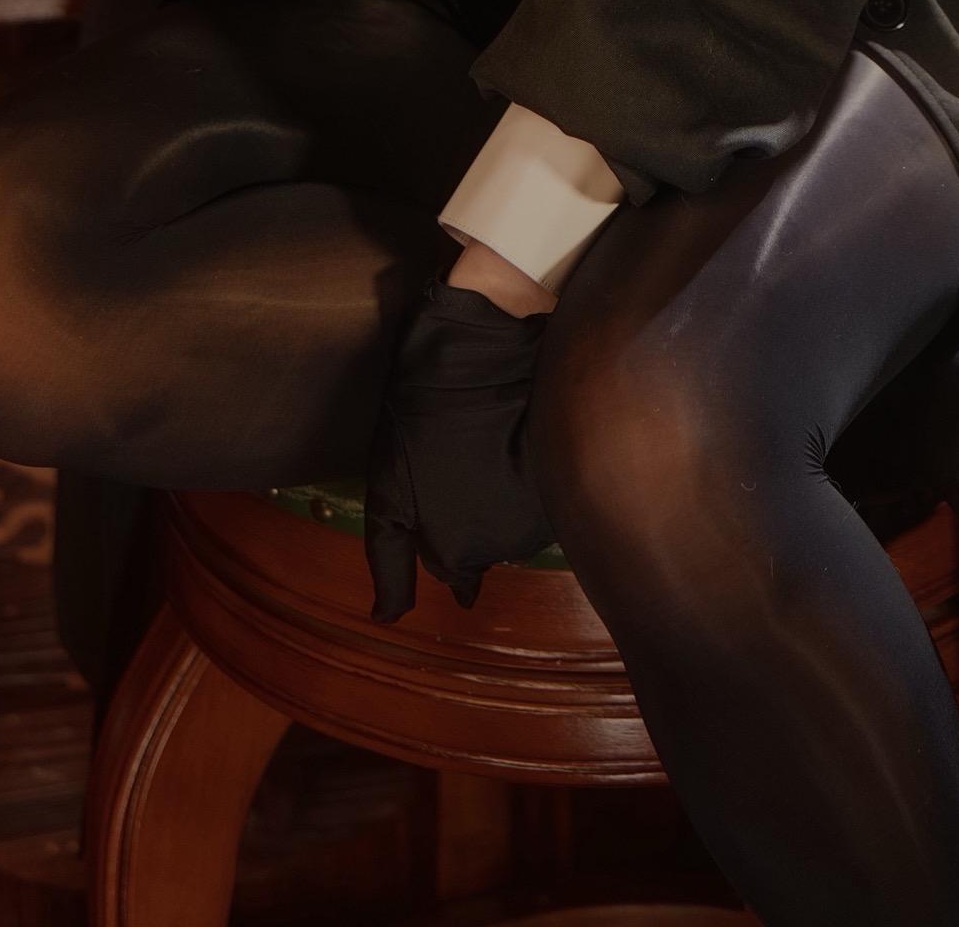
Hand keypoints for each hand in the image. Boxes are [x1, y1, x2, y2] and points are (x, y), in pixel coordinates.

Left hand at [363, 279, 553, 621]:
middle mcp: (506, 545)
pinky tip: (515, 434)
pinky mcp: (571, 475)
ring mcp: (543, 511)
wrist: (488, 336)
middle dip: (470, 509)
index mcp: (456, 548)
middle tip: (460, 454)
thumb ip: (390, 558)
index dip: (438, 524)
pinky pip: (546, 493)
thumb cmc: (425, 405)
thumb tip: (387, 621)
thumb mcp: (388, 481)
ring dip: (501, 489)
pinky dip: (529, 471)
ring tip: (488, 438)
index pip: (449, 568)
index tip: (437, 484)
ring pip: (514, 519)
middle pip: (484, 544)